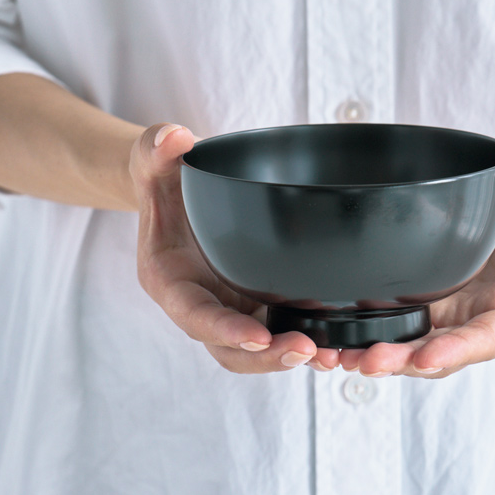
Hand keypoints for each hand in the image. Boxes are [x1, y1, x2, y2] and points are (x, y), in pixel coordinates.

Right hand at [130, 123, 342, 373]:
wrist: (178, 192)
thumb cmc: (165, 179)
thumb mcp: (153, 160)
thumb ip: (156, 148)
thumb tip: (174, 136)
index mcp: (170, 281)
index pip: (193, 315)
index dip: (223, 329)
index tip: (257, 336)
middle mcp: (200, 305)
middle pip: (229, 350)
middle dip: (265, 357)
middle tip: (306, 350)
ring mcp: (231, 310)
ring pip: (258, 352)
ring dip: (291, 358)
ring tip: (332, 355)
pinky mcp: (257, 306)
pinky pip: (281, 334)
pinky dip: (308, 344)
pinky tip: (340, 346)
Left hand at [339, 116, 494, 377]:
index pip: (488, 338)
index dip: (458, 350)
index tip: (426, 357)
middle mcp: (480, 327)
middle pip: (441, 355)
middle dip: (404, 361)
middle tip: (366, 361)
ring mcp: (449, 325)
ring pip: (411, 352)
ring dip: (375, 359)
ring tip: (337, 357)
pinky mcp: (424, 317)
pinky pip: (394, 335)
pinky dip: (363, 342)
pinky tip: (329, 345)